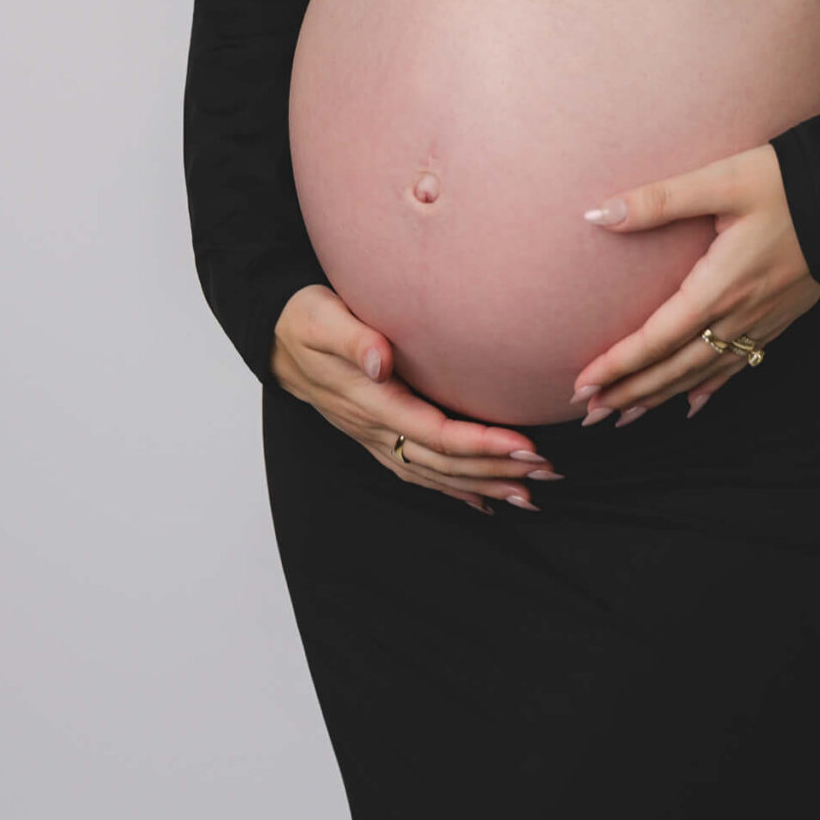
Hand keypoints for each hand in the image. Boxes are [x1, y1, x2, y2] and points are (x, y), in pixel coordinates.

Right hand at [270, 285, 562, 514]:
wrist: (274, 337)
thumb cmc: (305, 319)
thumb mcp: (322, 318)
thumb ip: (353, 338)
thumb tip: (380, 360)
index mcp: (372, 402)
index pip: (437, 433)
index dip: (482, 444)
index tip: (524, 445)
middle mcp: (376, 429)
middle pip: (444, 462)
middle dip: (496, 470)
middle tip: (545, 471)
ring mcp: (375, 437)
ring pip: (435, 473)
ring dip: (482, 485)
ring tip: (528, 492)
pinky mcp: (376, 435)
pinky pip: (419, 471)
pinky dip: (452, 489)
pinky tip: (482, 500)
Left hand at [570, 143, 819, 423]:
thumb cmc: (784, 183)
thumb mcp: (720, 180)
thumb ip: (659, 199)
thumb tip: (597, 213)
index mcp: (718, 286)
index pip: (656, 339)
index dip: (618, 365)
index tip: (582, 385)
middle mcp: (738, 315)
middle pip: (675, 367)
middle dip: (631, 392)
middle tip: (591, 414)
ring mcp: (761, 322)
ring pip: (703, 373)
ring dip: (662, 397)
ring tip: (626, 417)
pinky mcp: (779, 318)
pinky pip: (738, 366)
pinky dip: (710, 389)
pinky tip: (694, 403)